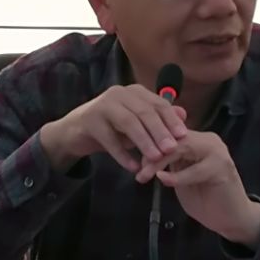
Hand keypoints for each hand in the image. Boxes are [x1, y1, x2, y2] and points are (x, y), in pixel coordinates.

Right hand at [40, 85, 187, 173]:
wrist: (75, 132)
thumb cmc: (112, 127)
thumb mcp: (137, 123)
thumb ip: (159, 119)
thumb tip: (184, 115)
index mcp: (134, 92)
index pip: (157, 103)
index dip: (171, 119)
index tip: (183, 135)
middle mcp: (119, 93)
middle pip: (144, 112)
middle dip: (159, 131)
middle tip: (171, 148)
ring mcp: (102, 105)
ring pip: (128, 122)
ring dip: (144, 141)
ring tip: (155, 158)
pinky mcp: (89, 120)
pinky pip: (109, 139)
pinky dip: (122, 154)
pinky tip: (133, 167)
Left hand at [136, 131, 259, 247]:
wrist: (231, 218)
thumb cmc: (204, 198)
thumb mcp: (180, 176)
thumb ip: (168, 163)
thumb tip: (142, 152)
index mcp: (197, 140)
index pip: (170, 132)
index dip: (149, 140)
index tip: (132, 155)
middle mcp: (209, 141)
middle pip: (174, 137)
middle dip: (152, 150)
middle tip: (138, 167)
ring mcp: (217, 153)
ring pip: (183, 147)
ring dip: (161, 161)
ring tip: (146, 174)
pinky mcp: (222, 169)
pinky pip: (195, 170)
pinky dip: (178, 176)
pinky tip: (164, 181)